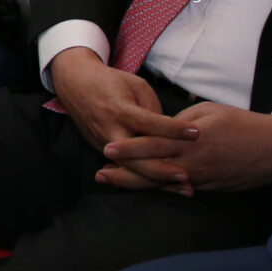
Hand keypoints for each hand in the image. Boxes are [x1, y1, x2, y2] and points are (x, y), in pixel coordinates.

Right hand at [49, 46, 182, 176]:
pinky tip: (167, 187)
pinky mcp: (102, 151)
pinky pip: (126, 168)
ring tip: (183, 188)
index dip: (172, 129)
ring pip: (132, 168)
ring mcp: (104, 143)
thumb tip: (169, 133)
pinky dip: (146, 179)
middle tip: (187, 176)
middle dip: (162, 169)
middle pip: (136, 157)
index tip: (196, 132)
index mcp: (119, 109)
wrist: (75, 84)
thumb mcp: (135, 85)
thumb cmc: (110, 82)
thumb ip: (153, 109)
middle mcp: (110, 130)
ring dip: (158, 181)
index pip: (148, 122)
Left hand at [100, 100, 271, 194]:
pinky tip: (144, 187)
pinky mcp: (209, 187)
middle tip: (100, 173)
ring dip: (137, 182)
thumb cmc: (241, 124)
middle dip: (124, 172)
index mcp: (191, 140)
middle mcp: (192, 163)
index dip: (128, 148)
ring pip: (162, 183)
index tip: (107, 150)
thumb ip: (180, 122)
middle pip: (151, 169)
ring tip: (114, 181)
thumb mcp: (208, 112)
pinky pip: (179, 188)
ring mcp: (201, 178)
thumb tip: (161, 129)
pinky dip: (159, 188)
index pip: (152, 145)